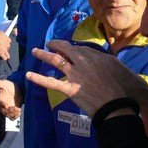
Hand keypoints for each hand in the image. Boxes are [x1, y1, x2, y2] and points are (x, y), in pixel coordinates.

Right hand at [0, 28, 10, 59]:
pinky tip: (2, 58)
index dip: (6, 44)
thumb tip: (0, 34)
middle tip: (1, 49)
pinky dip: (3, 58)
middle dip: (5, 49)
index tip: (3, 44)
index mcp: (8, 40)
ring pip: (8, 55)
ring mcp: (5, 49)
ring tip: (4, 56)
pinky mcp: (1, 52)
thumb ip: (2, 35)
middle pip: (8, 48)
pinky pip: (4, 57)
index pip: (9, 43)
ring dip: (6, 55)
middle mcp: (8, 45)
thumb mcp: (2, 33)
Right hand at [0, 76, 22, 119]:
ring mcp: (8, 110)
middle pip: (5, 112)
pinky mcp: (13, 112)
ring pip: (9, 115)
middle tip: (16, 108)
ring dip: (13, 115)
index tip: (6, 105)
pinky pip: (13, 117)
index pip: (0, 104)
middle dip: (10, 111)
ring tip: (19, 110)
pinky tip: (19, 112)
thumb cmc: (9, 86)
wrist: (18, 90)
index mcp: (0, 100)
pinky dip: (15, 116)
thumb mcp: (4, 84)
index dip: (3, 105)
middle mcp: (3, 106)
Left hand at [26, 40, 147, 132]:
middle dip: (55, 45)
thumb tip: (95, 57)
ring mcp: (75, 75)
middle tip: (48, 43)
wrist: (116, 104)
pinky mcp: (70, 89)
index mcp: (94, 56)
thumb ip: (102, 59)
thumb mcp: (114, 66)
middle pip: (65, 49)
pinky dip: (38, 79)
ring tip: (35, 51)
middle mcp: (83, 62)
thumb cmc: (118, 86)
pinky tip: (28, 75)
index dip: (71, 49)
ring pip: (55, 61)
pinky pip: (51, 82)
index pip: (78, 48)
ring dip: (43, 55)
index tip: (67, 49)